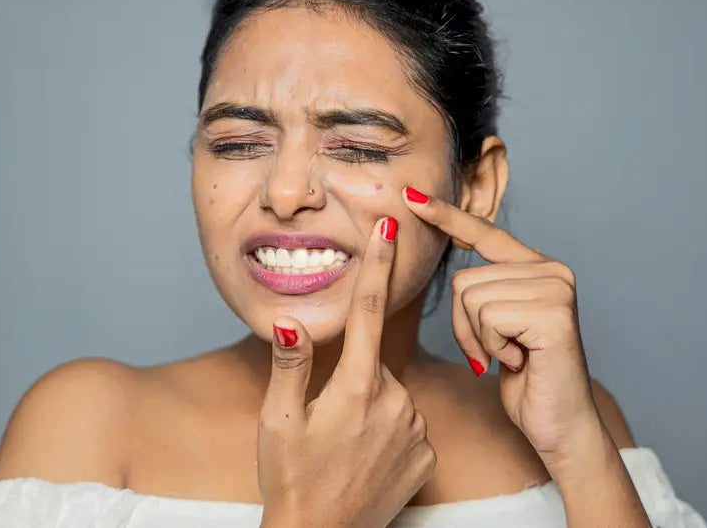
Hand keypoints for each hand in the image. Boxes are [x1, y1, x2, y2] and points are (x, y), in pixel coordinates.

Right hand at [257, 217, 436, 527]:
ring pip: (390, 394)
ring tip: (343, 445)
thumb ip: (290, 365)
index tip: (391, 225)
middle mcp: (395, 402)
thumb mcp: (278, 421)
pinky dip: (388, 431)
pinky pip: (407, 423)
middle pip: (373, 363)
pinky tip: (366, 456)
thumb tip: (293, 320)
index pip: (368, 311)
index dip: (377, 265)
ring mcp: (416, 429)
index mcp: (356, 387)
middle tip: (325, 421)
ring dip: (369, 406)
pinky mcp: (429, 454)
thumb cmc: (292, 480)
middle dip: (351, 378)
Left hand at [401, 185, 600, 473]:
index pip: (485, 233)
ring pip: (471, 298)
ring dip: (478, 339)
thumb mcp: (497, 326)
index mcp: (538, 268)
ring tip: (509, 356)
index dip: (446, 216)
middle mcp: (552, 270)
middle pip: (464, 279)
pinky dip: (492, 347)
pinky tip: (518, 361)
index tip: (411, 198)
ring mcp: (555, 288)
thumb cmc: (526, 379)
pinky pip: (487, 317)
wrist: (560, 426)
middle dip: (465, 325)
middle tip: (497, 352)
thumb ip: (484, 290)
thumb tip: (452, 264)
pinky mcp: (553, 312)